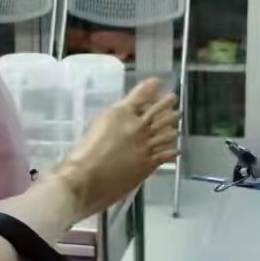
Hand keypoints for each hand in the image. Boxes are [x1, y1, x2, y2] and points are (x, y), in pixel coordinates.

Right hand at [56, 78, 180, 219]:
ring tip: (176, 122)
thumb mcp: (96, 127)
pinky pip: (166, 154)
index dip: (150, 88)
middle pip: (158, 111)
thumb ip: (112, 121)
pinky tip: (176, 149)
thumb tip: (123, 119)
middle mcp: (137, 126)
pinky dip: (173, 150)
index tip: (157, 82)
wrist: (86, 178)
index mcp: (120, 114)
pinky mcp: (149, 163)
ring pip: (166, 131)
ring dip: (172, 125)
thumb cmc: (83, 154)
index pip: (140, 96)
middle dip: (167, 103)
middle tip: (173, 99)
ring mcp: (146, 145)